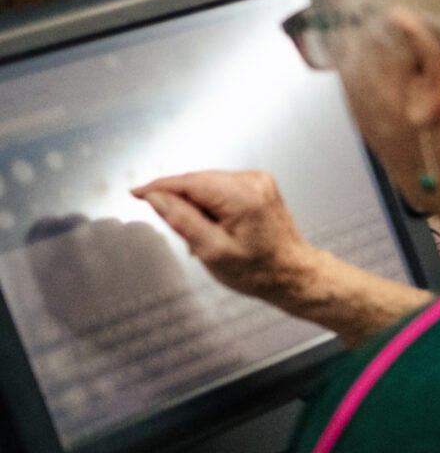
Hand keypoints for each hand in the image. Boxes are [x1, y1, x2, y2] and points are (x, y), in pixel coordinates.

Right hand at [133, 170, 319, 307]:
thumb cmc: (257, 270)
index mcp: (242, 195)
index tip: (135, 192)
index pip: (188, 181)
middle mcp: (253, 180)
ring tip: (201, 236)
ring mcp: (259, 180)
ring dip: (194, 204)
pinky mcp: (259, 185)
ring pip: (207, 184)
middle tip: (178, 231)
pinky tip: (214, 227)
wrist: (292, 272)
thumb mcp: (211, 250)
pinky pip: (220, 188)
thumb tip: (155, 197)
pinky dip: (209, 204)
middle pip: (197, 181)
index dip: (158, 187)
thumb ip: (181, 220)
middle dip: (179, 201)